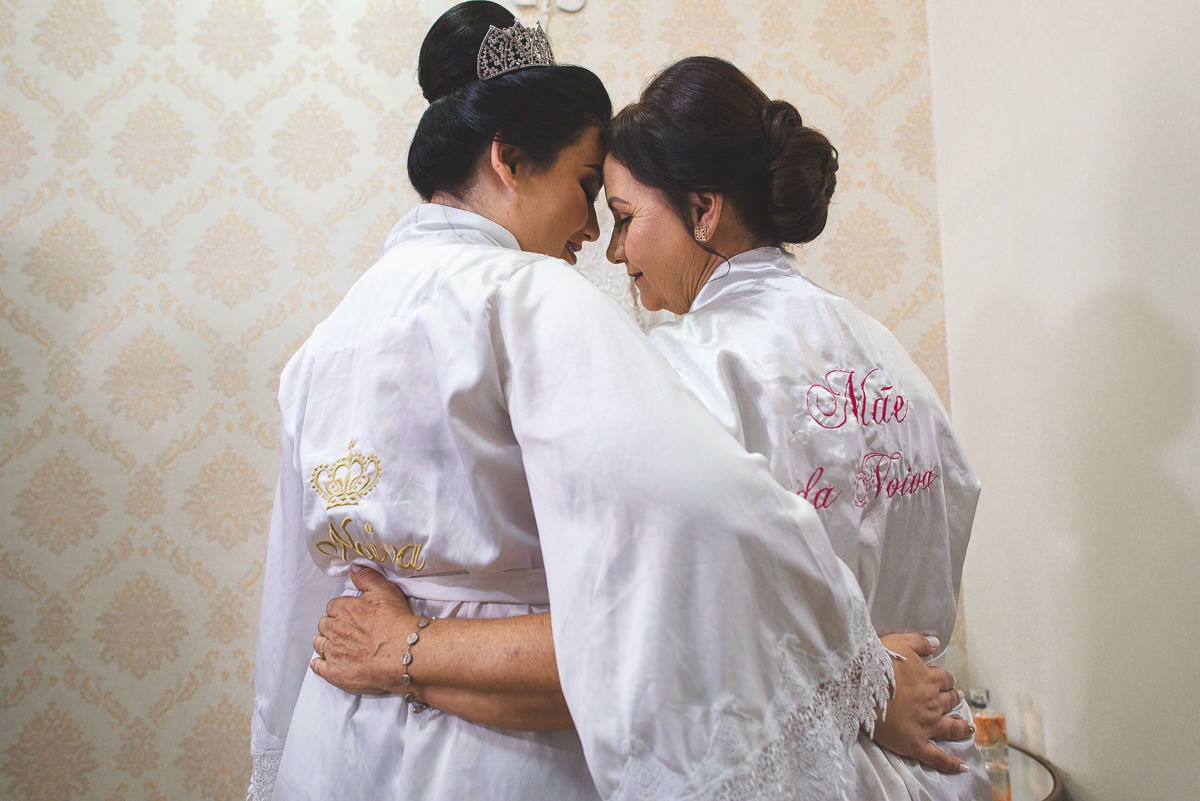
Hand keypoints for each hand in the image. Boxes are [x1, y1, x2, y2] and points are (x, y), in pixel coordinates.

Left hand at [310, 567, 415, 694]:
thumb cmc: (394, 622)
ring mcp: (333, 652)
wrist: (401, 651)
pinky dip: (319, 663)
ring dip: (324, 642)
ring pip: (319, 644)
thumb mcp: (384, 590)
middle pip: (324, 625)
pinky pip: (319, 667)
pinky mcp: (335, 672)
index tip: (348, 613)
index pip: (333, 606)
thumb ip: (366, 577)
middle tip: (343, 629)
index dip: (340, 610)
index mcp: (343, 609)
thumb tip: (354, 569)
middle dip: (331, 625)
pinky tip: (324, 662)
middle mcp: (334, 629)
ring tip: (334, 644)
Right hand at [871, 632, 972, 773]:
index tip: (943, 680)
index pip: (946, 679)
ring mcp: (926, 724)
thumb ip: (920, 642)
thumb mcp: (899, 643)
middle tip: (955, 699)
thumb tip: (936, 643)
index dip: (945, 679)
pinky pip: (937, 757)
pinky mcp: (915, 743)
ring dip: (961, 727)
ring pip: (951, 728)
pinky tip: (962, 768)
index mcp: (929, 679)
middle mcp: (932, 702)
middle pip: (950, 701)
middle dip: (953, 699)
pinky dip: (951, 764)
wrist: (860, 686)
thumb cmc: (876, 663)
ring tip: (966, 728)